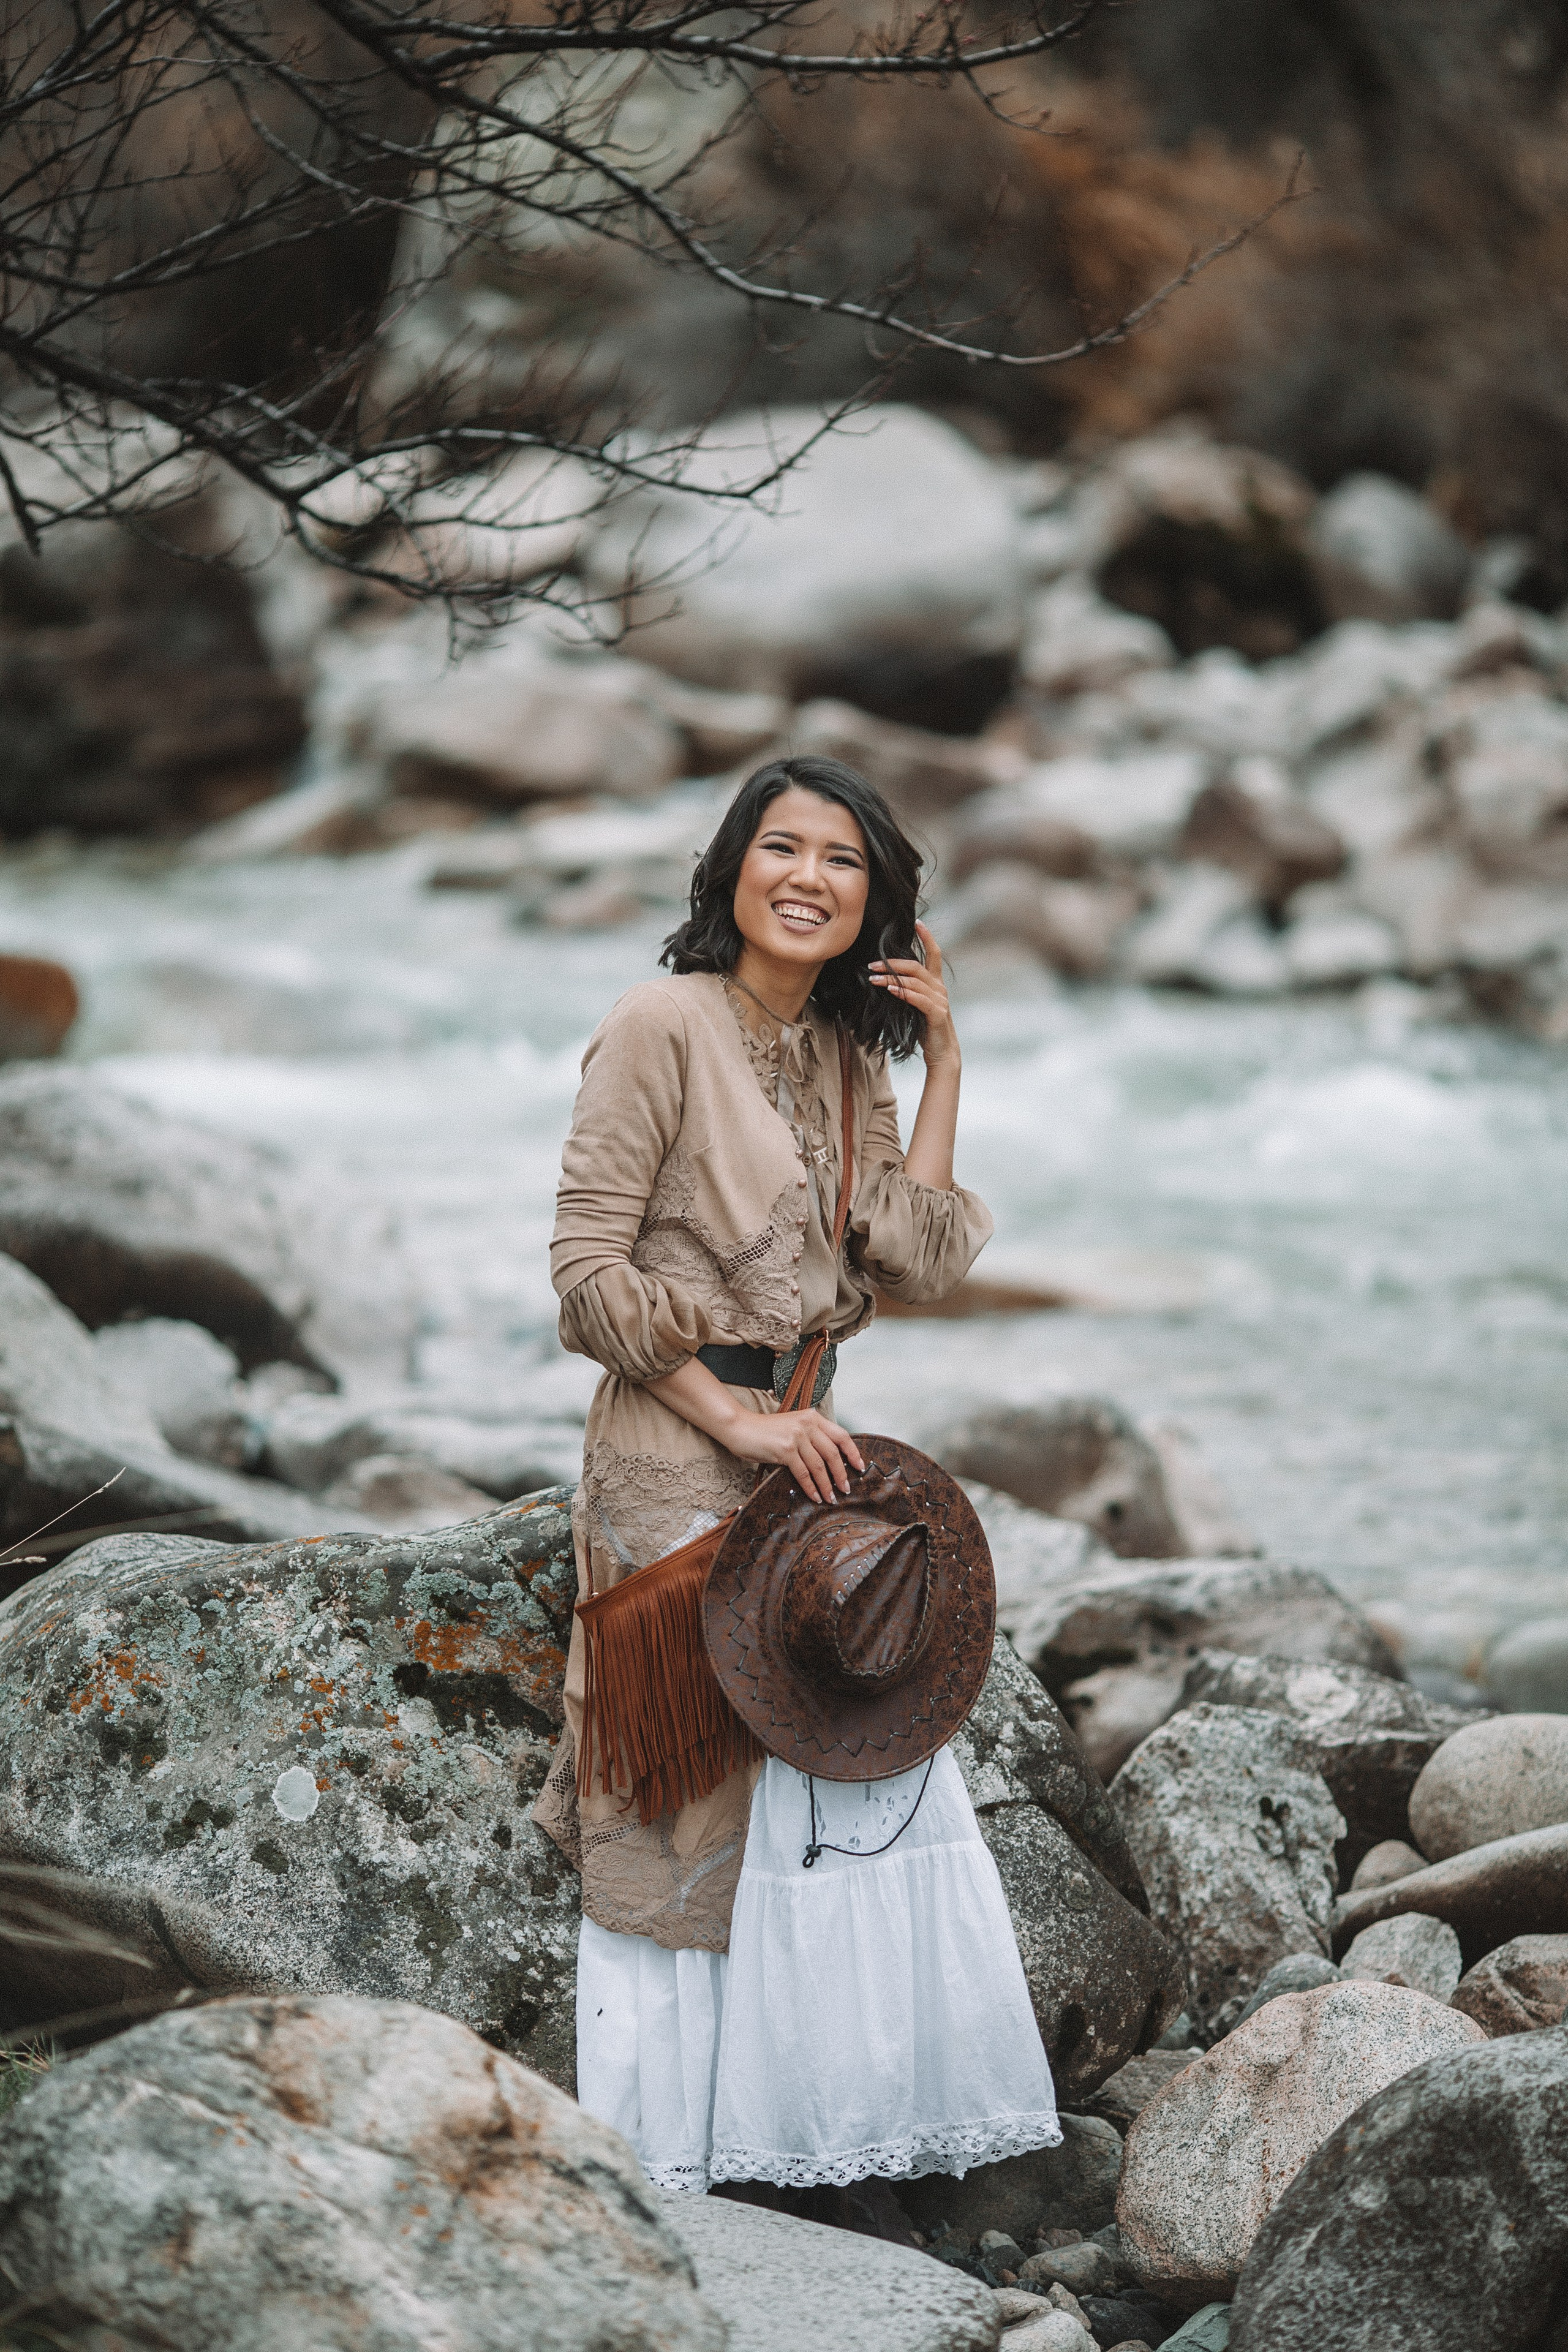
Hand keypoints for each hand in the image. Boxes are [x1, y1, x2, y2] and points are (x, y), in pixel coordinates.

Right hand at [720, 1404, 866, 1502]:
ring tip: (831, 1498)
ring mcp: (796, 1436)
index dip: (853, 1452)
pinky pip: (804, 1473)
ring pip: (819, 1466)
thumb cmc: (764, 1431)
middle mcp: (807, 1424)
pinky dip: (811, 1487)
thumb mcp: (792, 1427)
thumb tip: (829, 1460)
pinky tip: (815, 1496)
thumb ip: (810, 1437)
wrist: (740, 1427)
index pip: (841, 1435)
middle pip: (832, 1453)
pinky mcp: (785, 1450)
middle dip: (841, 1474)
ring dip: (827, 1485)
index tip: (860, 1467)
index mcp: (812, 1417)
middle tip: (846, 1489)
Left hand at [869, 922, 959, 1067]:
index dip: (928, 937)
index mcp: (936, 983)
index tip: (918, 922)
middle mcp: (939, 988)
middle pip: (916, 967)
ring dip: (891, 979)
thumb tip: (886, 979)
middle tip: (872, 965)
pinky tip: (890, 990)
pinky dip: (903, 993)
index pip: (934, 954)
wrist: (941, 1052)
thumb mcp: (916, 1006)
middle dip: (892, 963)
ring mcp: (940, 1001)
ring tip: (873, 979)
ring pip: (913, 982)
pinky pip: (918, 999)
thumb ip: (908, 991)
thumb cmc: (925, 1029)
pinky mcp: (937, 1014)